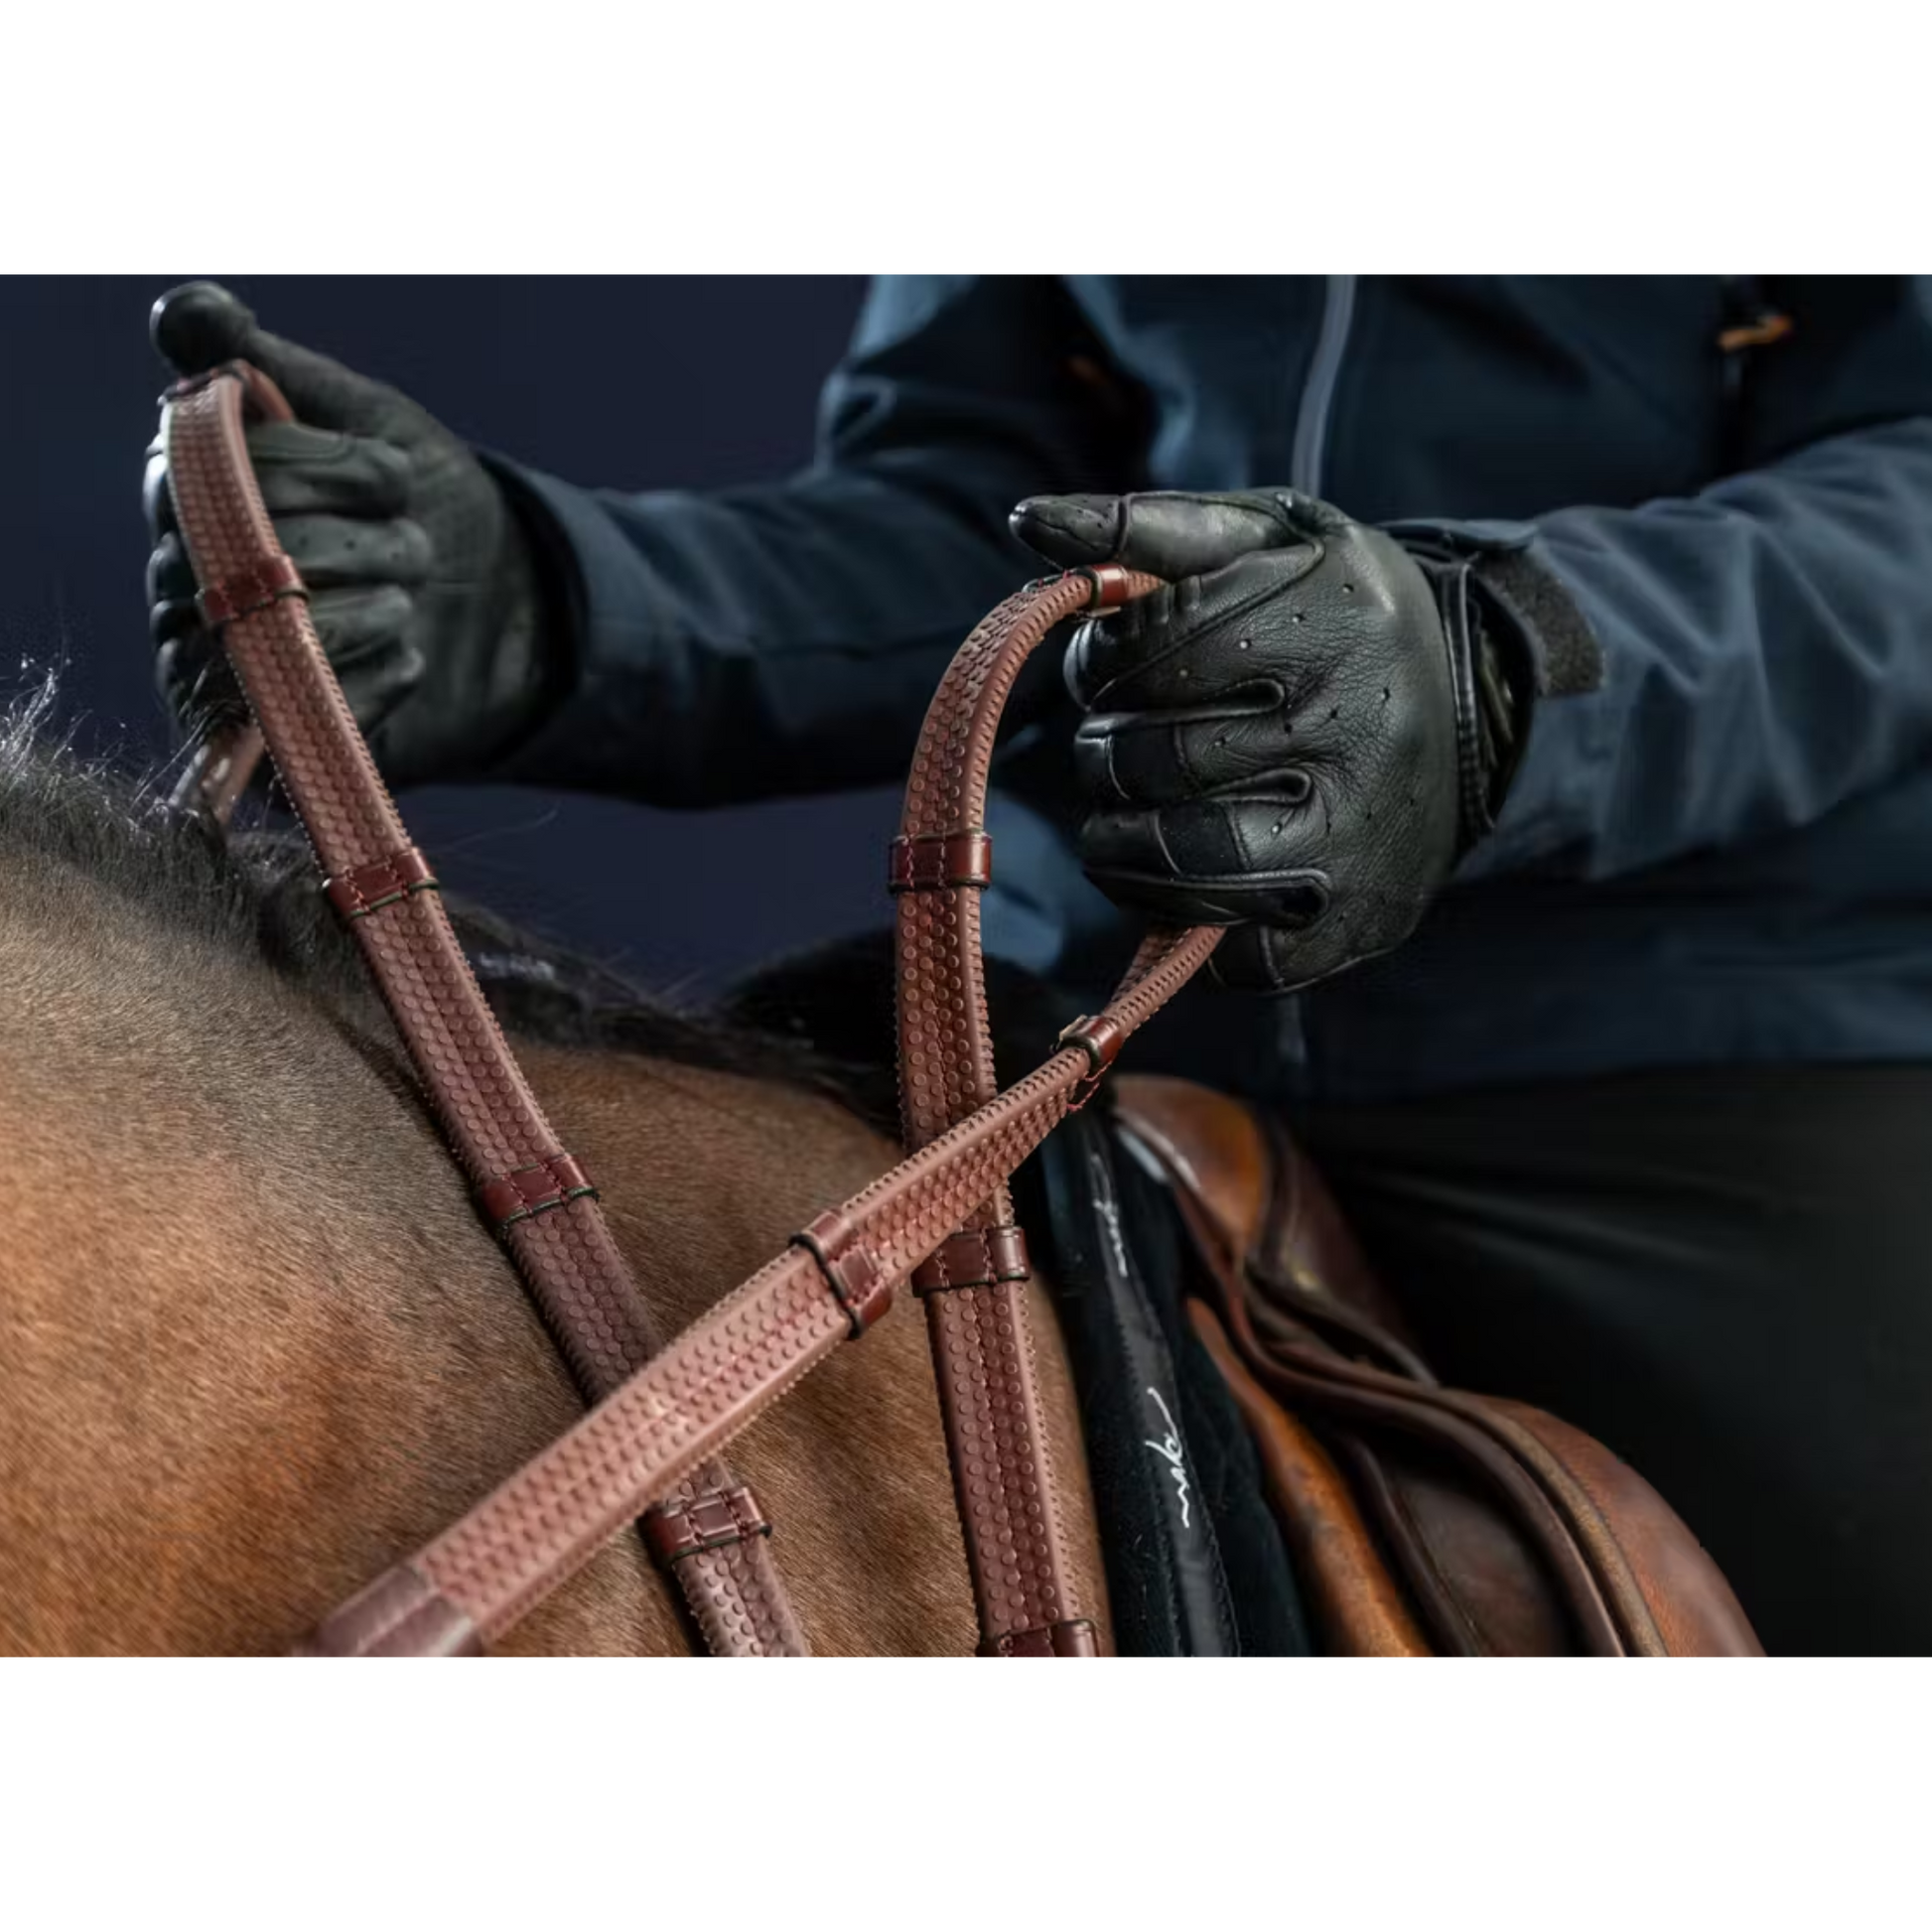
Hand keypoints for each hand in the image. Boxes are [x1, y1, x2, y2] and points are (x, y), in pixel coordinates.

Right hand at [145, 282, 557, 788]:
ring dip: (380, 608)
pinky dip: (389, 671)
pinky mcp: (278, 755)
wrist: (511, 611)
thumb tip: (193, 317)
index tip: (393, 473)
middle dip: (366, 542)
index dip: (322, 472)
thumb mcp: (368, 421)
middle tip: (416, 545)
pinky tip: (411, 654)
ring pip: (283, 642)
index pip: (222, 478)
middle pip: (253, 561)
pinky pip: (324, 711)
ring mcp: (223, 678)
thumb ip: (279, 372)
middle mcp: (184, 589)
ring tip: (412, 598)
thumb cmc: (428, 508)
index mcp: (188, 500)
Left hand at [1012, 488, 1523, 992]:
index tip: (1113, 661)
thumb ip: (1148, 529)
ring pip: (1173, 863)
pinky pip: (1216, 945)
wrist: (1479, 711)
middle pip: (1151, 761)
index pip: (1153, 653)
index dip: (1101, 660)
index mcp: (1335, 626)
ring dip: (1115, 839)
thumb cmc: (1340, 615)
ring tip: (1131, 804)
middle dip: (1104, 747)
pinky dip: (1174, 911)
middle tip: (1120, 734)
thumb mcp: (1271, 540)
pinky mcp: (1344, 927)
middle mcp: (1355, 738)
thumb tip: (1028, 521)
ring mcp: (1354, 845)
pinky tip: (1187, 861)